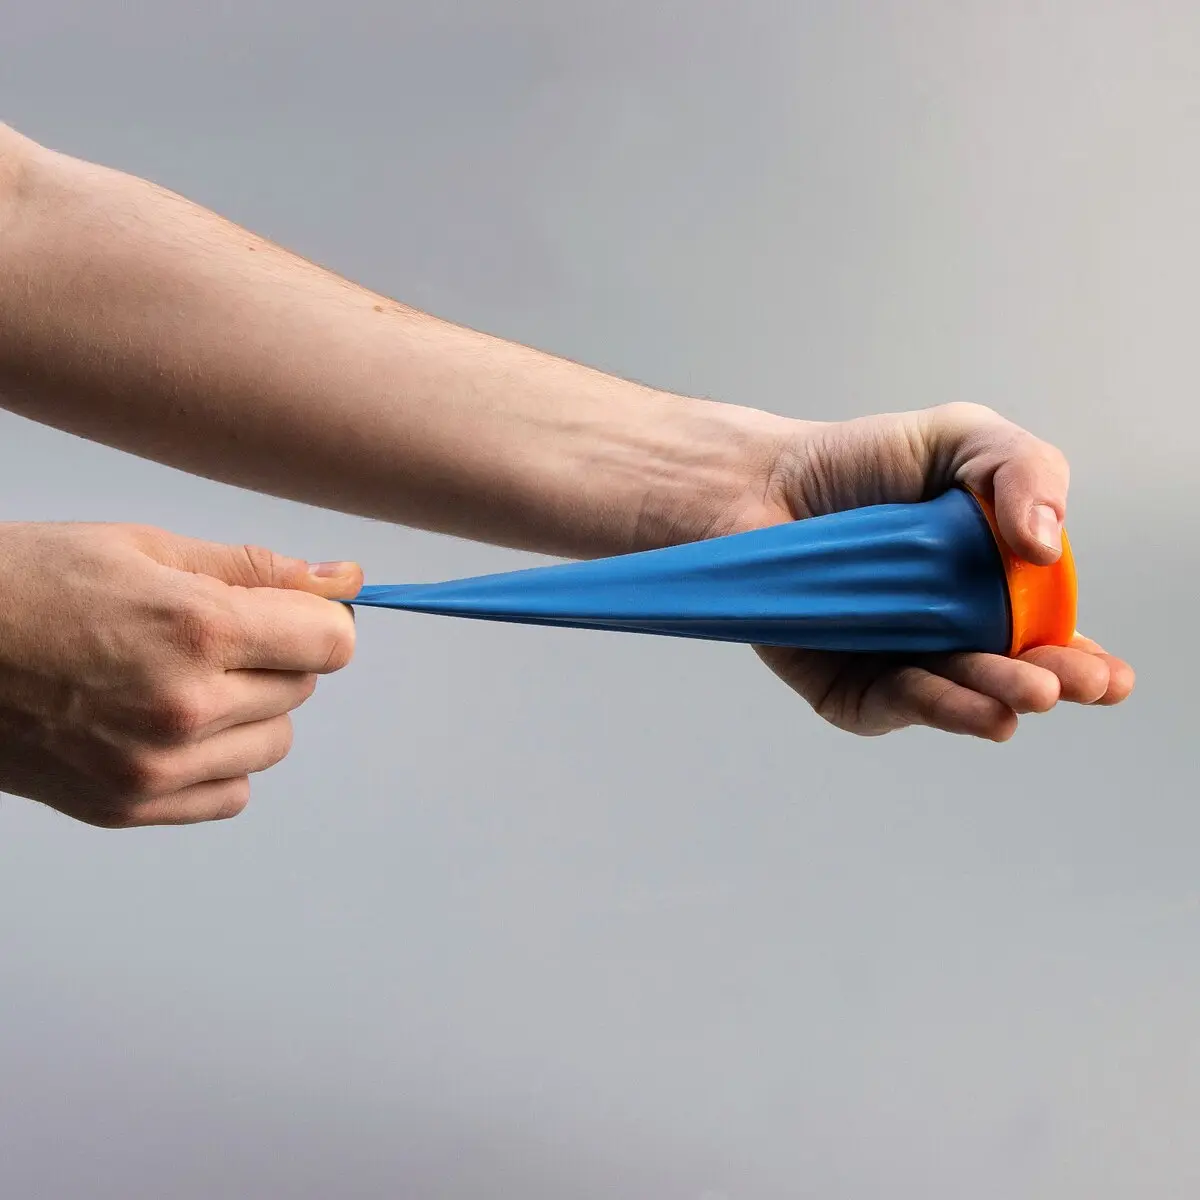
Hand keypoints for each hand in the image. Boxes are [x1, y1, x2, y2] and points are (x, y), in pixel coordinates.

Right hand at [0, 522, 360, 826]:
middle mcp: (185, 707)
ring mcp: (155, 767)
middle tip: (206, 636)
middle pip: (303, 688)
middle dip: (274, 656)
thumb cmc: (28, 583)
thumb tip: (346, 579)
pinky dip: (219, 762)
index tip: (290, 613)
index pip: (332, 643)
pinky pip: (232, 794)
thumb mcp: (145, 548)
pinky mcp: (127, 806)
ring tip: (180, 679)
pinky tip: (170, 727)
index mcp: (197, 630)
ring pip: (274, 742)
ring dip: (250, 711)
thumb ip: (257, 569)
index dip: (317, 621)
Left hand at [709, 402, 1133, 739]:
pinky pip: (892, 706)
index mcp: (989, 588)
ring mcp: (899, 663)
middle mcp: (950, 635)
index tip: (1110, 675)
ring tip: (1029, 693)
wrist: (765, 480)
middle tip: (1068, 683)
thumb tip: (1048, 546)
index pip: (1049, 635)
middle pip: (1011, 675)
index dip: (1084, 660)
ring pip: (956, 697)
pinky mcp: (846, 685)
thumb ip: (1023, 470)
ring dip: (998, 698)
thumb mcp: (960, 438)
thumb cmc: (862, 463)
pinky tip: (974, 707)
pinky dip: (934, 707)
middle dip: (1050, 683)